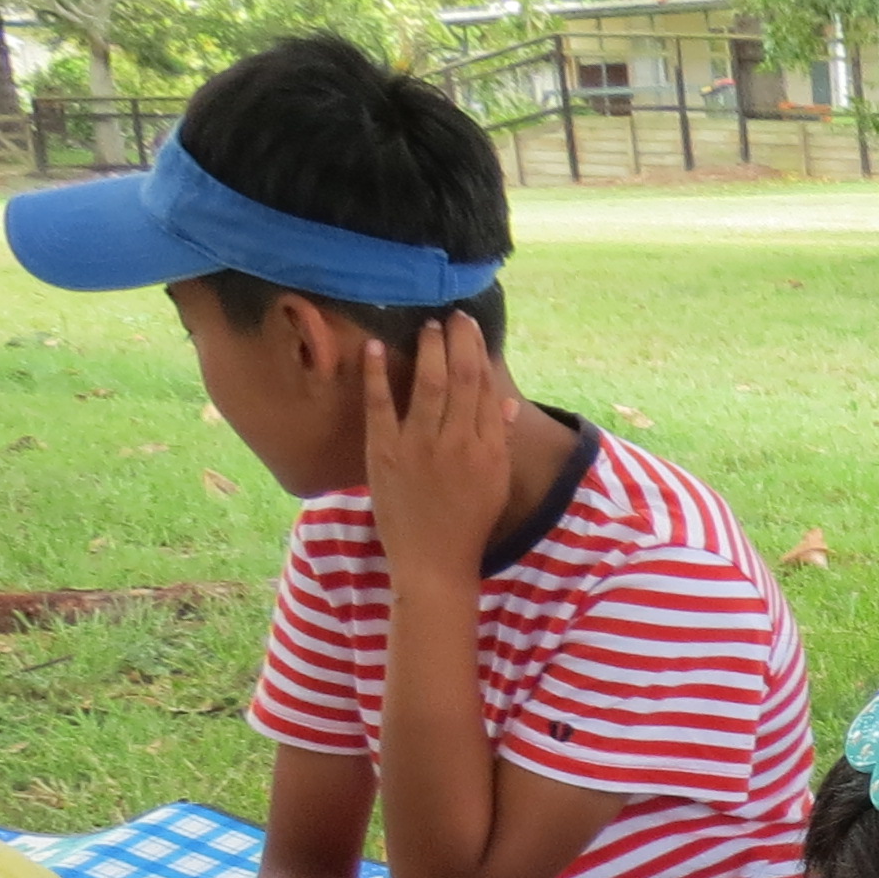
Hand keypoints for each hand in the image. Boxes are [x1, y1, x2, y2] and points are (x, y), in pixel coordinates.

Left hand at [361, 315, 516, 594]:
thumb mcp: (495, 482)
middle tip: (452, 315)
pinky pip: (381, 405)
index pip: (484, 388)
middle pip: (459, 378)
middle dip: (456, 341)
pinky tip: (375, 347)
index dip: (477, 352)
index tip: (470, 328)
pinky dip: (378, 374)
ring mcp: (420, 445)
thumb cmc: (469, 524)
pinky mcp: (386, 453)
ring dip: (426, 350)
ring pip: (426, 384)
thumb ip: (498, 439)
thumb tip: (503, 401)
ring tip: (427, 326)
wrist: (435, 562)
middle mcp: (457, 441)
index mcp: (487, 448)